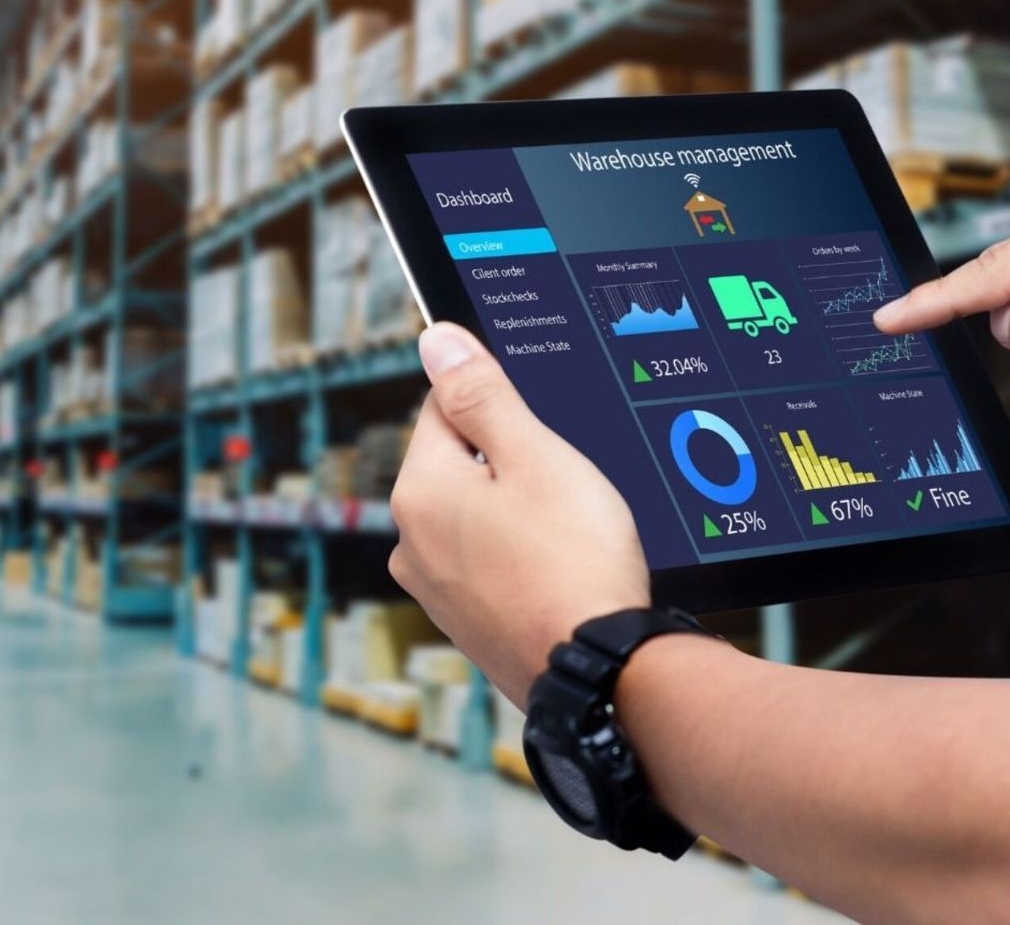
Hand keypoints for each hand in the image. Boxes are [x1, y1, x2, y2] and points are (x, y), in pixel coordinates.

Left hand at [388, 323, 649, 707]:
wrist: (599, 669)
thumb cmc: (574, 559)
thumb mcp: (535, 456)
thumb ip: (482, 394)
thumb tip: (435, 340)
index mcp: (419, 490)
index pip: (444, 406)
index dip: (500, 402)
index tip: (543, 423)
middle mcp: (410, 541)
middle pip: (458, 462)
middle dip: (509, 459)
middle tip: (566, 480)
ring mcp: (435, 589)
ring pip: (476, 514)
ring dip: (517, 508)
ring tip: (570, 527)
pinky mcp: (466, 622)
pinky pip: (488, 561)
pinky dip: (520, 553)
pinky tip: (561, 564)